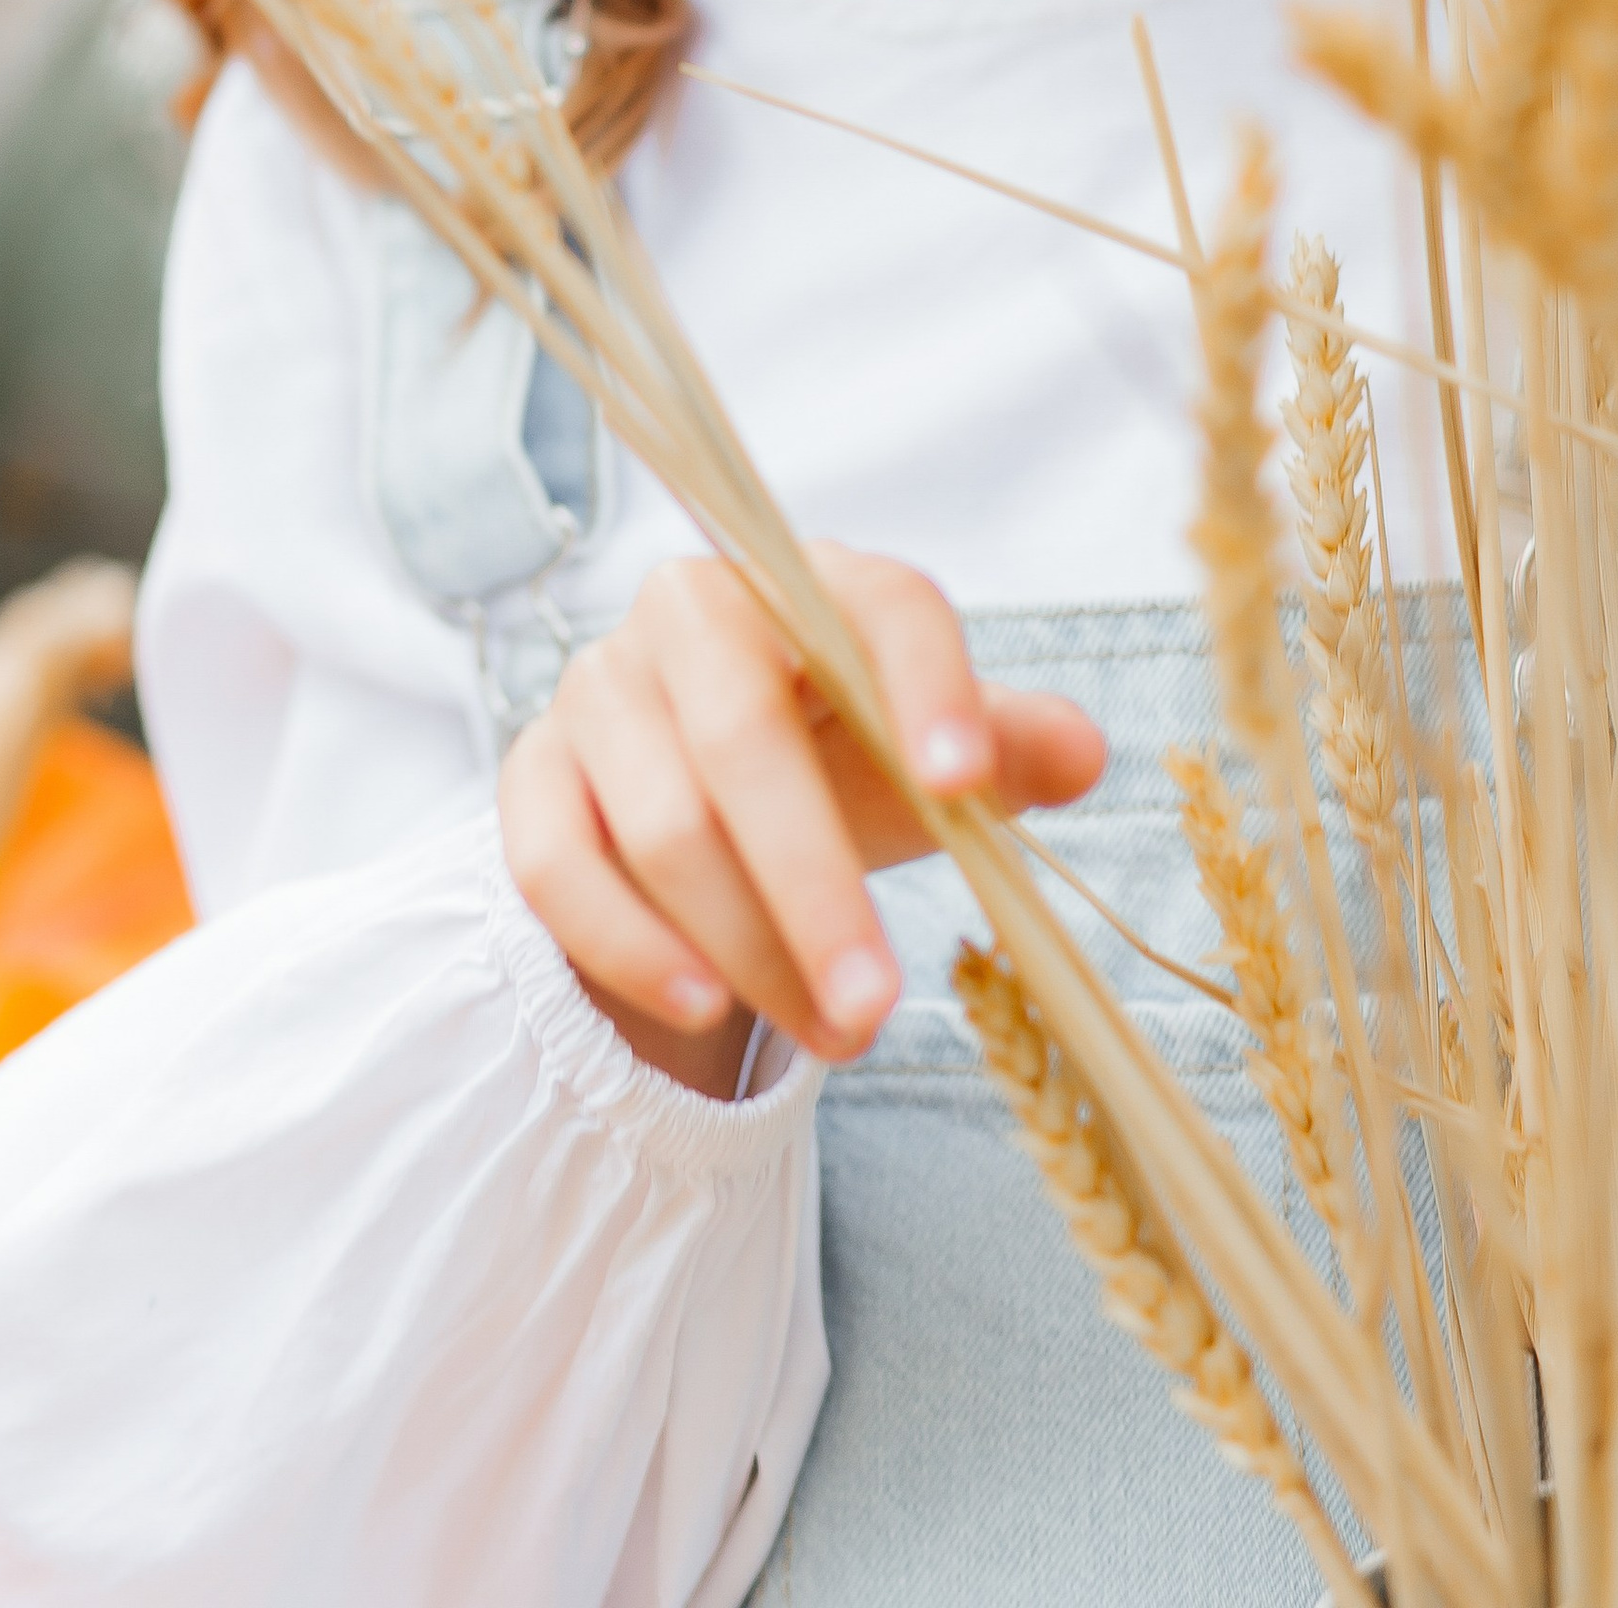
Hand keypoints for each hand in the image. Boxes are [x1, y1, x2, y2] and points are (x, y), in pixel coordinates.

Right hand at [498, 544, 1105, 1095]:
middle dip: (814, 884)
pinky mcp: (532, 771)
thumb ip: (1007, 749)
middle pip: (744, 733)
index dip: (925, 687)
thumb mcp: (927, 753)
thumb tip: (1084, 751)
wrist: (701, 780)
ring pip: (659, 819)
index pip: (880, 606)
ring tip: (834, 1037)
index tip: (963, 788)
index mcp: (812, 580)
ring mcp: (598, 687)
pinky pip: (555, 863)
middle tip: (879, 1007)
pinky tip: (704, 1008)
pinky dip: (629, 945)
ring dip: (746, 943)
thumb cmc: (837, 754)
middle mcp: (690, 609)